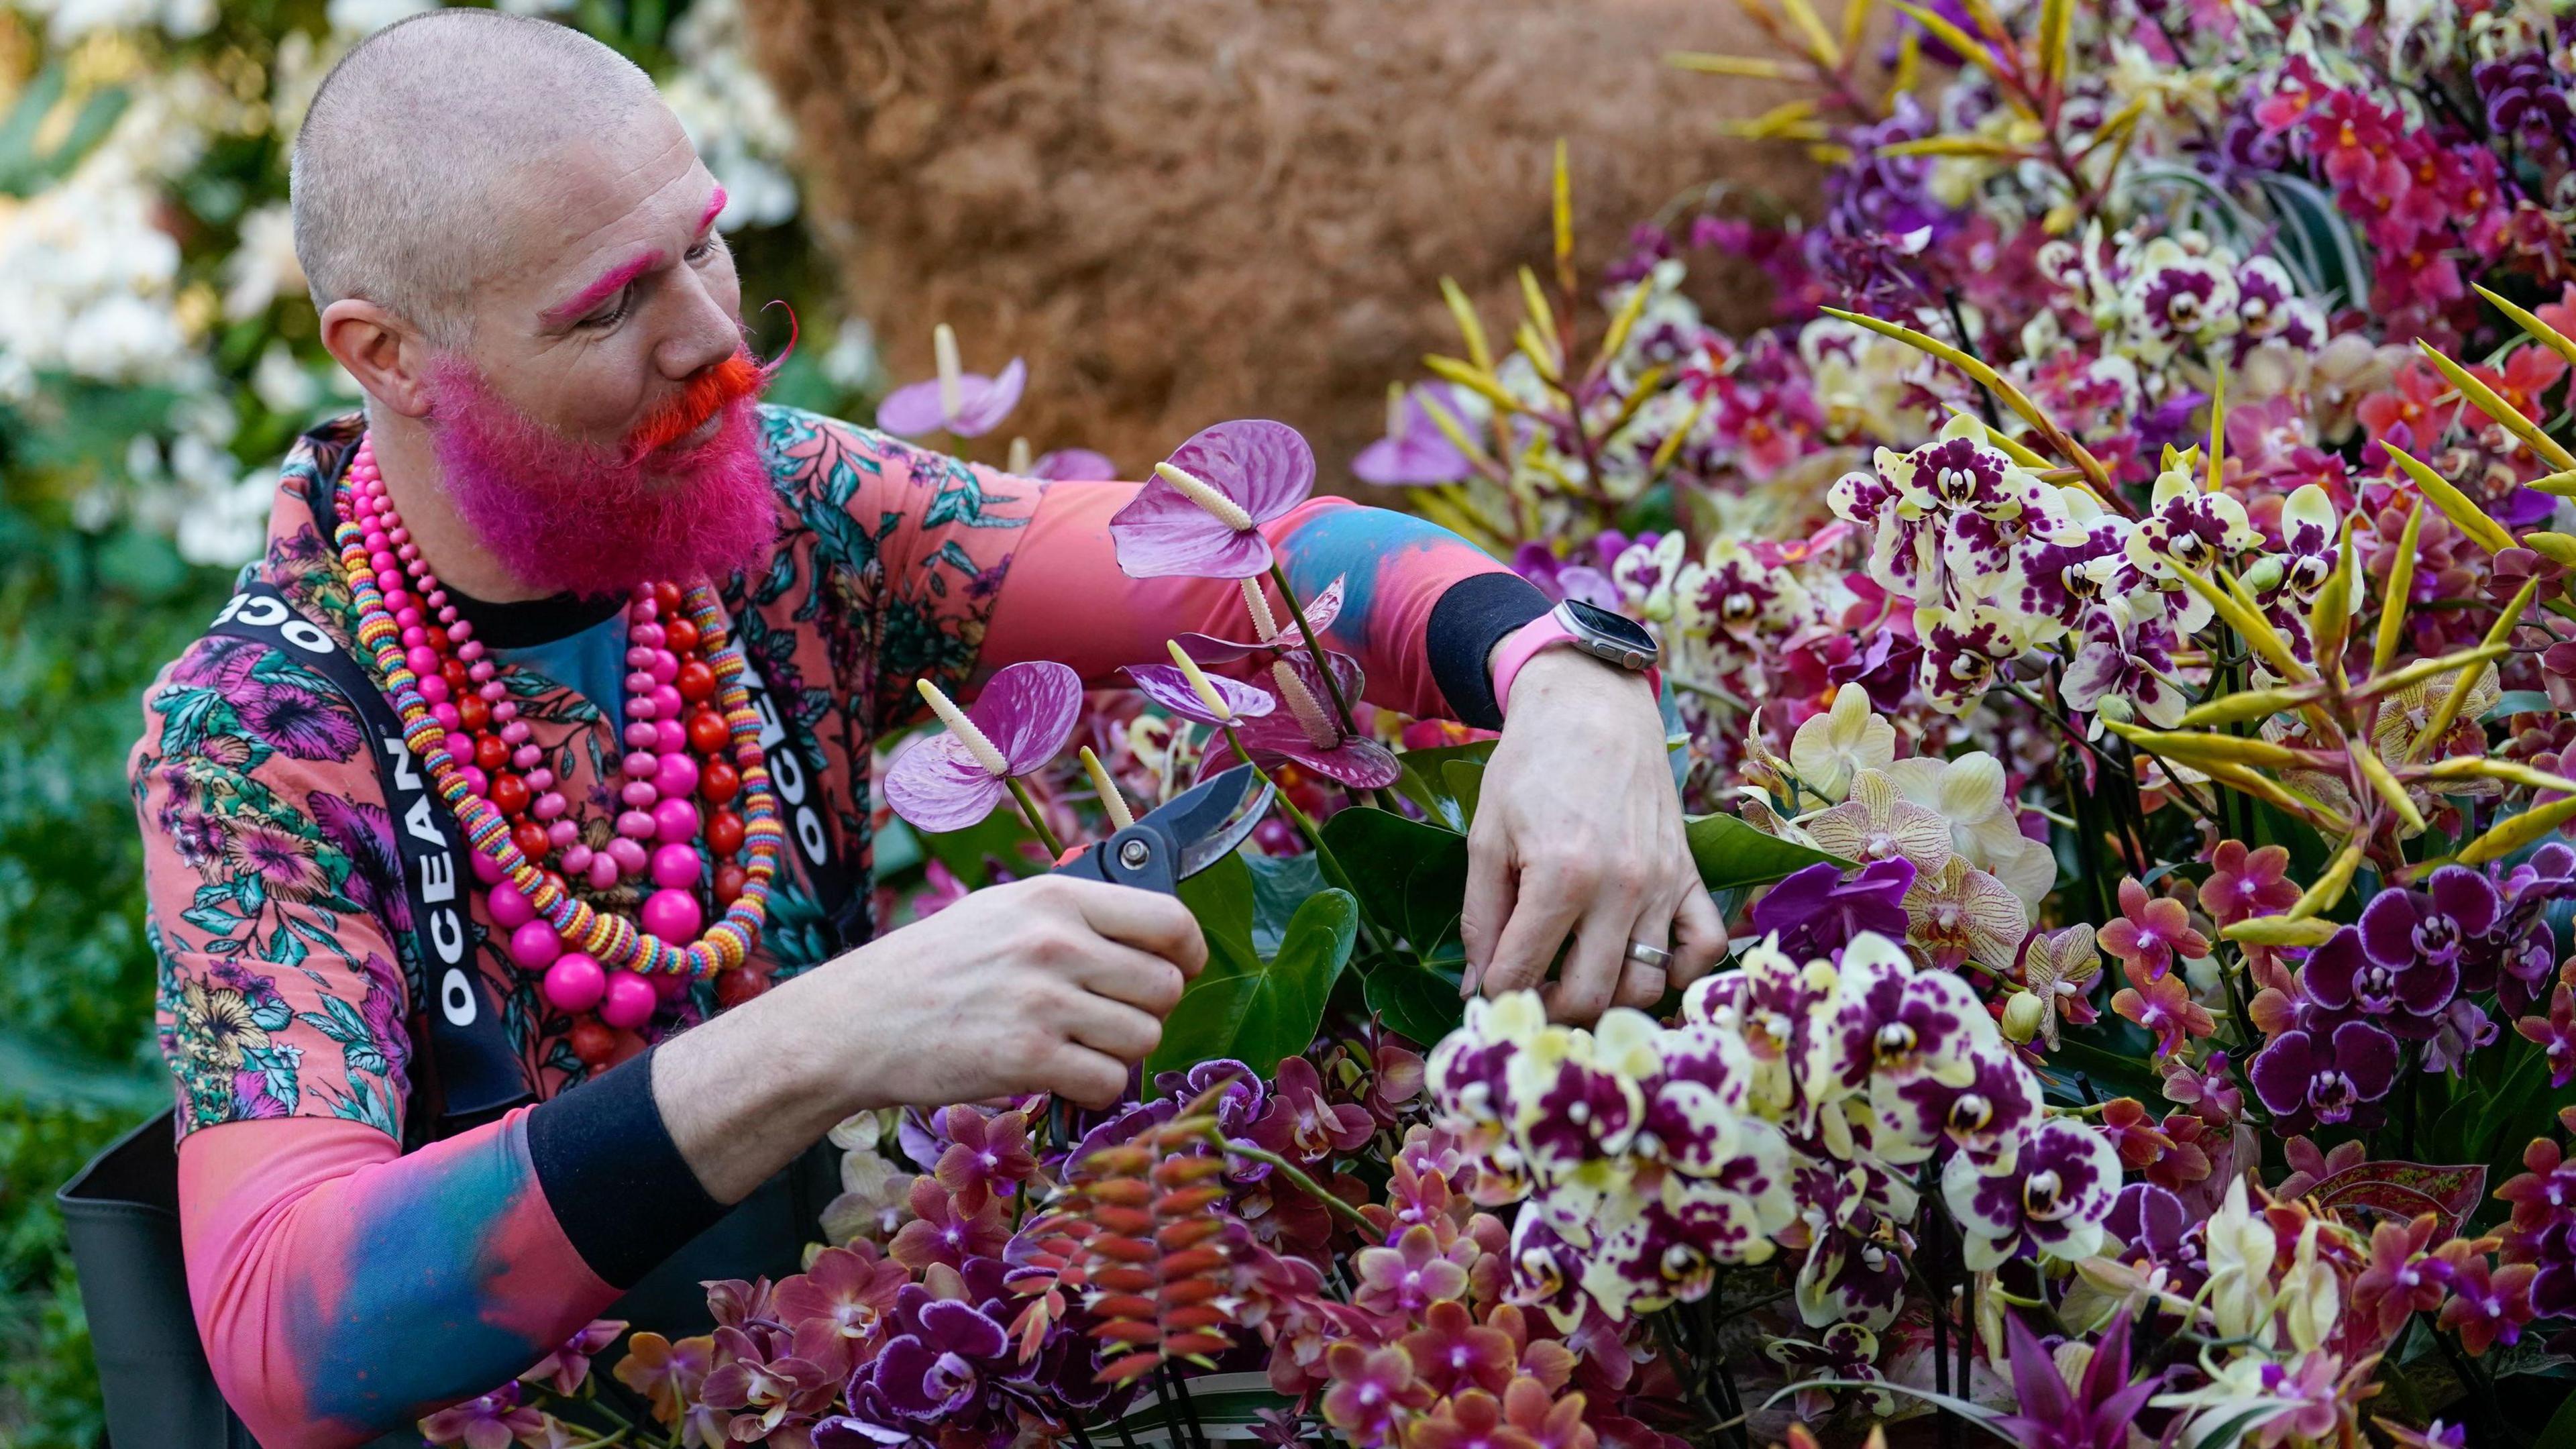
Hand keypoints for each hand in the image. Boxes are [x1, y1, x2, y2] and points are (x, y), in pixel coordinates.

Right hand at [657, 874, 1203, 1199]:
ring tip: (1076, 1046)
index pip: (1168, 920)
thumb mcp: (1001, 910)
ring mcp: (1043, 1002)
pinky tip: (1061, 1077)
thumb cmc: (932, 966)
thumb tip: (1148, 930)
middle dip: (1148, 1009)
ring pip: (1144, 1037)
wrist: (856, 1021)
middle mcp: (1056, 942)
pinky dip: (1094, 1089)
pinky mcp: (1027, 1059)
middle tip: (1108, 1017)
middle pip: (1165, 986)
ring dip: (1121, 1052)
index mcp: (1056, 896)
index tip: (1176, 968)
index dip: (1185, 952)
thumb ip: (1072, 915)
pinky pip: (1108, 1082)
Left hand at [1461, 649, 1725, 1022]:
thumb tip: (1478, 988)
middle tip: (1532, 995)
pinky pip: (1705, 947)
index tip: (1489, 992)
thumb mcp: (1485, 838)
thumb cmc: (1530, 767)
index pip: (1521, 974)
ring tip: (1578, 980)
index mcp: (1560, 876)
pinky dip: (1678, 970)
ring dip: (1608, 1000)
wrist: (1593, 708)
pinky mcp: (1689, 875)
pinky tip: (1641, 961)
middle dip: (1550, 1011)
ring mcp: (1663, 884)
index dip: (1496, 995)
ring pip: (1645, 987)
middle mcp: (1620, 888)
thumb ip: (1481, 918)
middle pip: (1589, 997)